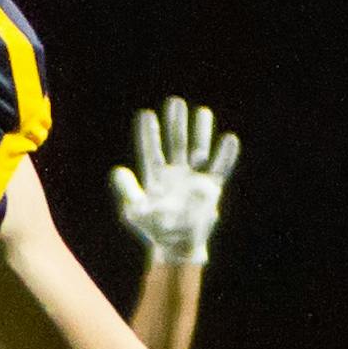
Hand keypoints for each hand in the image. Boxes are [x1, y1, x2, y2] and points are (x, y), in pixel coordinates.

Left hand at [110, 96, 239, 264]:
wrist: (176, 246)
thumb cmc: (153, 230)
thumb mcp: (134, 211)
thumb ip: (128, 190)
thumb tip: (118, 170)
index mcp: (155, 177)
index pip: (151, 151)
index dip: (148, 134)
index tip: (145, 114)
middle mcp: (175, 174)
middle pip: (175, 143)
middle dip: (175, 124)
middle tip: (174, 102)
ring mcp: (194, 179)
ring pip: (198, 149)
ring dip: (200, 131)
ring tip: (203, 111)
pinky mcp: (211, 189)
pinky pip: (220, 169)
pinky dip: (225, 155)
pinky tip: (229, 139)